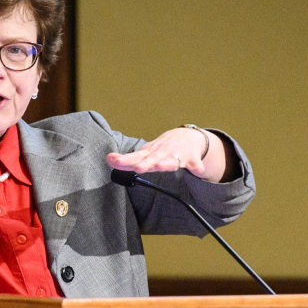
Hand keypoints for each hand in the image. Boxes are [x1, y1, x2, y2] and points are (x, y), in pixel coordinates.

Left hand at [106, 126, 225, 181]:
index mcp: (150, 153)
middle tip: (137, 167)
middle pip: (151, 159)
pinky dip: (196, 167)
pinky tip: (197, 170)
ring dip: (166, 163)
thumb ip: (130, 160)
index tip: (111, 160)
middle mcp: (162, 153)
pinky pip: (194, 164)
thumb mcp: (146, 152)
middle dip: (144, 163)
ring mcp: (176, 155)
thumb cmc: (163, 147)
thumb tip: (109, 159)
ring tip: (159, 166)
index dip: (123, 160)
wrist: (188, 137)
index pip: (134, 157)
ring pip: (171, 161)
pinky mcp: (191, 159)